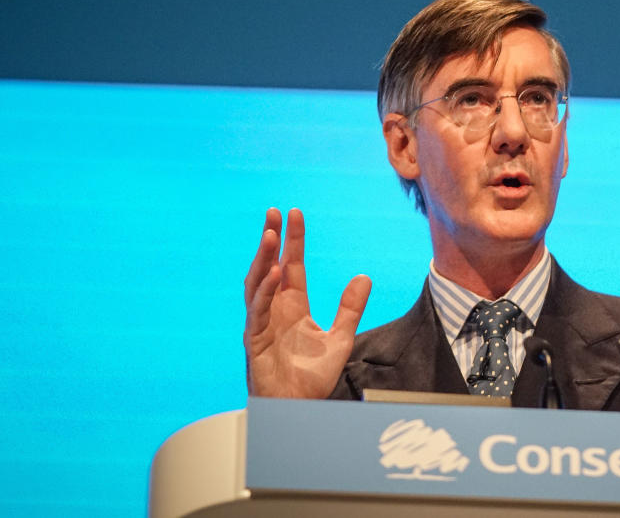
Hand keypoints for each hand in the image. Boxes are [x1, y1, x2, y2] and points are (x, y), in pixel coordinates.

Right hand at [243, 208, 370, 397]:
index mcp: (293, 306)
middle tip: (274, 212)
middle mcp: (275, 310)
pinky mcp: (255, 340)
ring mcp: (262, 324)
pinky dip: (265, 291)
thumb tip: (364, 277)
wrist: (299, 408)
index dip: (293, 240)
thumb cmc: (312, 378)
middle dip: (271, 240)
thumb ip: (350, 308)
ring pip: (258, 284)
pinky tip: (274, 273)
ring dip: (263, 259)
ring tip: (270, 235)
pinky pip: (258, 311)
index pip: (292, 265)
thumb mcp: (340, 338)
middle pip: (270, 267)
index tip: (294, 214)